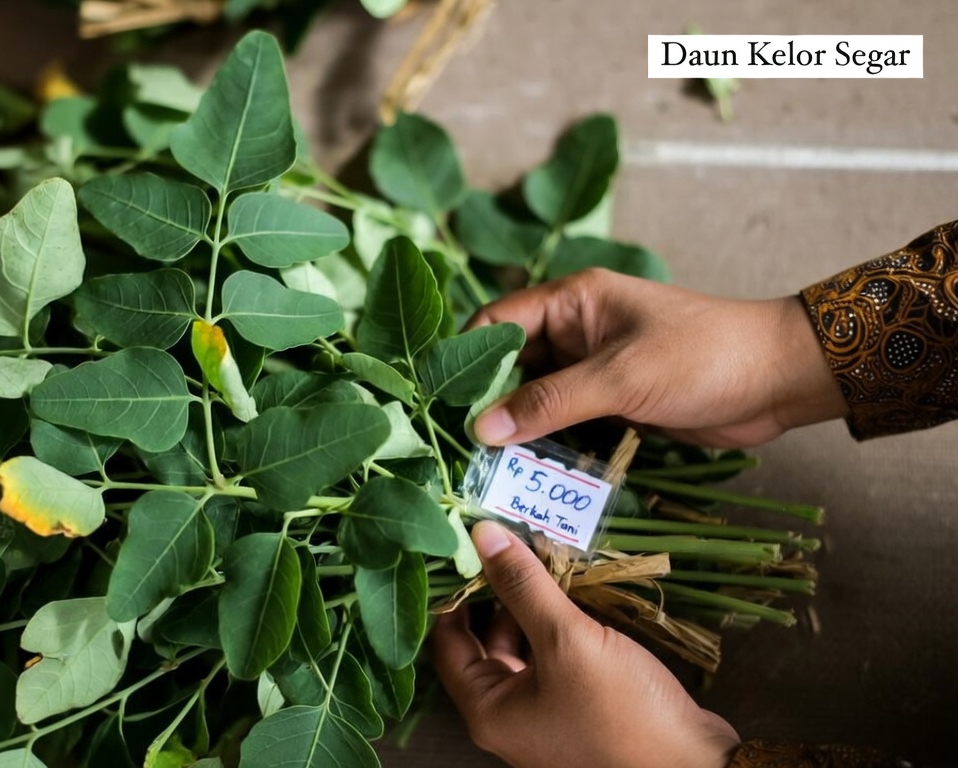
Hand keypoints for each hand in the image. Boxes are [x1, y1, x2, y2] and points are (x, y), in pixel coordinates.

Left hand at [432, 522, 740, 767]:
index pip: (446, 641)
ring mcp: (543, 715)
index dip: (452, 592)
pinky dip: (555, 626)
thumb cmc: (622, 711)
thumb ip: (523, 586)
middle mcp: (507, 716)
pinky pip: (552, 659)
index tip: (464, 546)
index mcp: (487, 710)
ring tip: (539, 556)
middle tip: (505, 543)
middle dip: (494, 593)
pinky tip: (570, 592)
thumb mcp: (568, 640)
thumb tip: (481, 535)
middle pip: (482, 642)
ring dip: (528, 606)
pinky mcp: (577, 709)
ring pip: (520, 648)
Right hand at [469, 268, 847, 448]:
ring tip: (485, 469)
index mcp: (572, 301)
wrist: (780, 378)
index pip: (497, 322)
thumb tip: (481, 429)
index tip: (440, 405)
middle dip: (487, 404)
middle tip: (458, 449)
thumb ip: (549, 403)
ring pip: (536, 399)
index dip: (466, 360)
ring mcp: (594, 368)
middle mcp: (576, 330)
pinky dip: (547, 444)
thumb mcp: (620, 377)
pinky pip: (565, 422)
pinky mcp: (613, 402)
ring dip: (516, 431)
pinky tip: (527, 474)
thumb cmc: (703, 358)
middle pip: (510, 365)